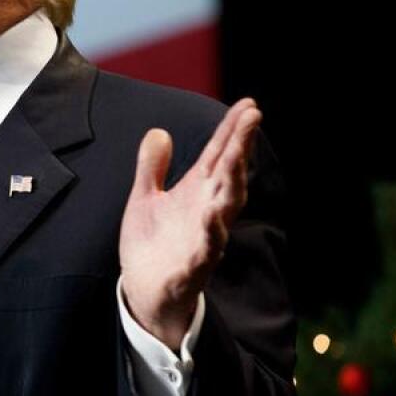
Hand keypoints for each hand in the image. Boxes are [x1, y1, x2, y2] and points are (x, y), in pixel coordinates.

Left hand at [119, 98, 261, 349]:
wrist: (143, 290)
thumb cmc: (152, 243)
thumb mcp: (146, 198)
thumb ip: (152, 167)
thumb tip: (158, 131)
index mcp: (197, 193)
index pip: (219, 155)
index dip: (233, 131)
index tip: (249, 105)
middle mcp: (206, 211)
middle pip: (228, 175)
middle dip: (239, 148)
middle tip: (252, 117)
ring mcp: (203, 239)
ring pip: (223, 210)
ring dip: (231, 185)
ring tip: (234, 160)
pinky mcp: (191, 267)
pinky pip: (204, 252)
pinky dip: (209, 237)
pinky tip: (211, 220)